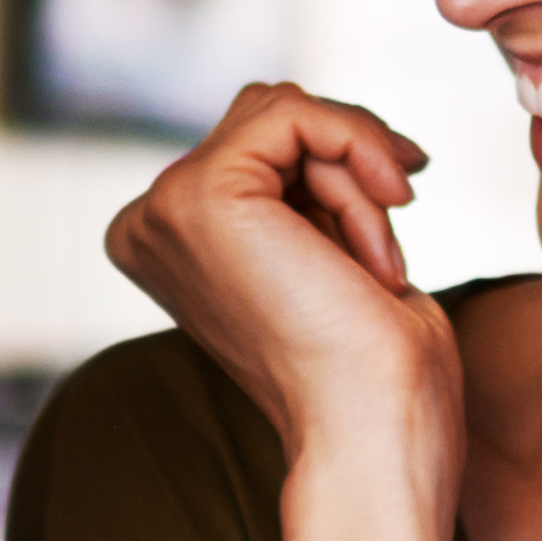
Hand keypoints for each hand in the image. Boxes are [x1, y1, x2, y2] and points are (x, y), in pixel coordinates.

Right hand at [104, 83, 462, 485]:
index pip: (258, 143)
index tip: (392, 218)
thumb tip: (314, 120)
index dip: (338, 167)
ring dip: (357, 171)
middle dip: (349, 163)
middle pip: (268, 119)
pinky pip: (293, 114)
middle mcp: (149, 225)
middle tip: (390, 238)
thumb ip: (296, 188)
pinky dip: (357, 150)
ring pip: (284, 114)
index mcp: (167, 242)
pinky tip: (380, 217)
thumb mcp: (323, 248)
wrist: (372, 427)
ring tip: (376, 254)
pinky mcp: (198, 196)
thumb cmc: (373, 365)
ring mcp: (164, 210)